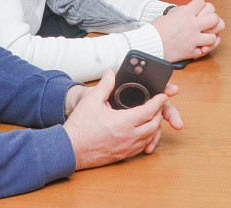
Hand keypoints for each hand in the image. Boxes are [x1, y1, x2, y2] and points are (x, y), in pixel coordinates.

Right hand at [63, 70, 178, 169]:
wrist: (68, 150)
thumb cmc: (78, 128)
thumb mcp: (90, 101)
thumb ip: (104, 86)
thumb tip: (110, 73)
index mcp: (123, 122)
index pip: (150, 110)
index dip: (159, 101)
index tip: (163, 95)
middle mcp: (128, 137)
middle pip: (154, 124)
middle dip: (159, 113)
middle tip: (158, 104)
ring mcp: (126, 148)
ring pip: (150, 137)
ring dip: (154, 126)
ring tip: (153, 117)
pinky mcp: (122, 156)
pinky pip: (141, 148)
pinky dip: (147, 139)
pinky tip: (144, 133)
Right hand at [150, 0, 224, 60]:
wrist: (149, 44)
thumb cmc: (156, 30)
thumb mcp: (170, 14)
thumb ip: (183, 11)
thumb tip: (191, 9)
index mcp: (185, 14)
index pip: (202, 2)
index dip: (201, 4)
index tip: (198, 7)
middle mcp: (191, 26)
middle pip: (214, 18)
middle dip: (212, 19)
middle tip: (207, 21)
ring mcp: (192, 39)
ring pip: (213, 36)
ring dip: (210, 36)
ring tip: (205, 35)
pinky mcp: (191, 52)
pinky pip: (206, 50)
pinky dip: (205, 48)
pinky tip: (202, 45)